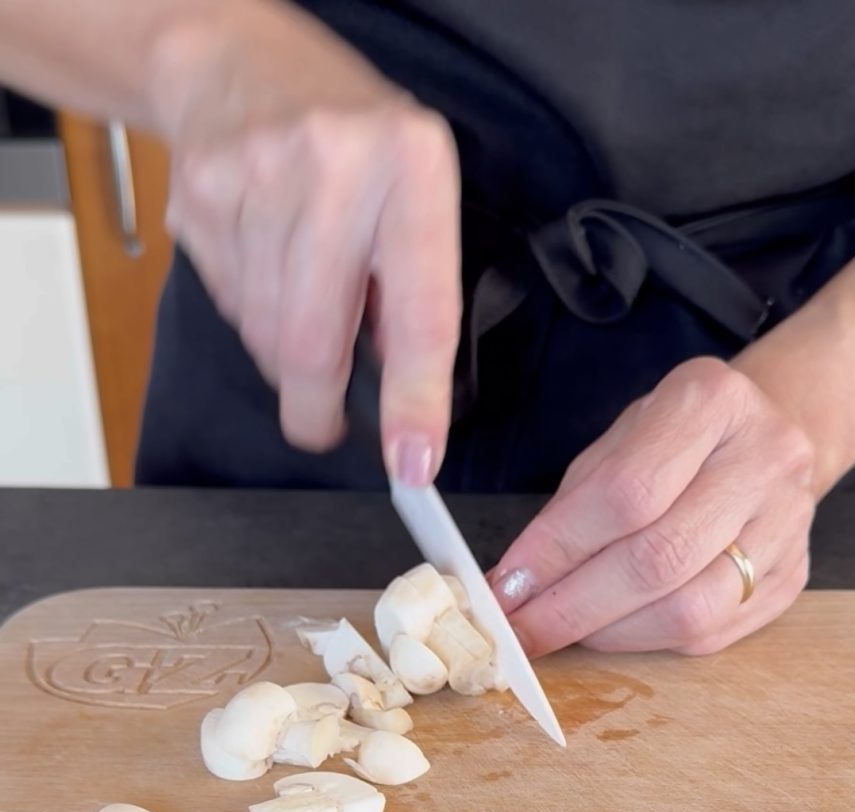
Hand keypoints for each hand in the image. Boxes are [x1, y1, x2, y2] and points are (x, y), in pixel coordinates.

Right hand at [150, 3, 460, 479]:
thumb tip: (404, 402)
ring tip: (303, 306)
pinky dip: (254, 317)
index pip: (419, 312)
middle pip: (314, 341)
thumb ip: (412, 292)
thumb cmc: (353, 145)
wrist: (241, 66)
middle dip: (318, 409)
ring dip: (287, 356)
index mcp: (411, 168)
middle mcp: (333, 166)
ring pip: (265, 334)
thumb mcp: (415, 197)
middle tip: (326, 426)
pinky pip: (230, 308)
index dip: (415, 401)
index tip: (412, 465)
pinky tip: (266, 269)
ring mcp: (253, 178)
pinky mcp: (197, 198)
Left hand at [489, 358, 816, 655]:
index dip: (556, 549)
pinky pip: (712, 633)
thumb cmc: (677, 437)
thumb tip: (517, 584)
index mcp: (710, 402)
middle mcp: (764, 458)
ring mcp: (790, 522)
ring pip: (691, 609)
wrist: (770, 434)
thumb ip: (574, 504)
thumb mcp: (621, 439)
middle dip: (573, 606)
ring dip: (610, 633)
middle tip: (521, 631)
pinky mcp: (795, 576)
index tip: (505, 587)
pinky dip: (648, 641)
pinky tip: (611, 630)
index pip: (624, 493)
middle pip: (659, 557)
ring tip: (563, 631)